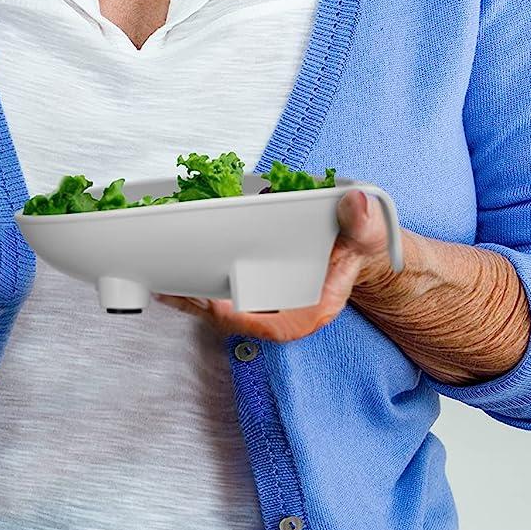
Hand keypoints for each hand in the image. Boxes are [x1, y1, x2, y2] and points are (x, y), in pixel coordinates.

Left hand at [154, 188, 398, 343]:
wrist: (356, 249)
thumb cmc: (359, 246)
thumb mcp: (369, 234)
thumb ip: (363, 223)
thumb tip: (355, 205)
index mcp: (311, 310)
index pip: (269, 325)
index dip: (237, 316)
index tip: (213, 303)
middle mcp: (284, 312)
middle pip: (234, 318)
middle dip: (200, 307)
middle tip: (171, 290)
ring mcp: (266, 303)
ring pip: (221, 309)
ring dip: (191, 298)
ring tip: (161, 281)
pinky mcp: (253, 289)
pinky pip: (220, 292)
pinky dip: (196, 283)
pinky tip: (173, 271)